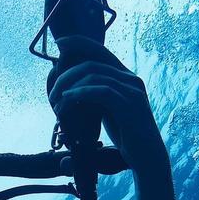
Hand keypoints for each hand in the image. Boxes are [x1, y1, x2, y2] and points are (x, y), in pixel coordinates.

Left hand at [48, 36, 168, 174]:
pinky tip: (67, 100)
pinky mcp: (130, 104)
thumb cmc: (125, 134)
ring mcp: (132, 90)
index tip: (59, 43)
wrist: (146, 156)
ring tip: (56, 103)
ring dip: (69, 87)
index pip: (100, 51)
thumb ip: (94, 96)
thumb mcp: (106, 109)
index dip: (79, 43)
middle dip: (66, 75)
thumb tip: (68, 91)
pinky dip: (79, 93)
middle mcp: (130, 79)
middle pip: (92, 62)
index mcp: (125, 77)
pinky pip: (101, 91)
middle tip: (51, 94)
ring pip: (93, 75)